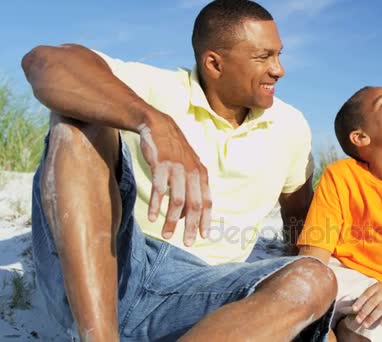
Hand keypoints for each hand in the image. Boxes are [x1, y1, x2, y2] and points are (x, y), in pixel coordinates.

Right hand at [138, 112, 211, 246]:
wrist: (158, 126)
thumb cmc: (173, 151)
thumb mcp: (188, 167)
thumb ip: (191, 188)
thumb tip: (187, 214)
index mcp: (201, 174)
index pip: (207, 201)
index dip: (206, 219)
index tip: (203, 236)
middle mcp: (192, 172)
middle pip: (194, 204)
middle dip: (191, 226)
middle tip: (187, 243)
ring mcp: (176, 168)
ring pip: (177, 200)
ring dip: (172, 220)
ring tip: (166, 235)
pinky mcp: (161, 165)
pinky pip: (159, 189)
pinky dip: (156, 205)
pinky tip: (152, 217)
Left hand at [351, 282, 381, 328]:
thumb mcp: (376, 289)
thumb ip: (367, 296)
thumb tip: (356, 308)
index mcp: (376, 287)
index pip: (367, 294)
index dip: (360, 302)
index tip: (354, 309)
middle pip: (373, 302)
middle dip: (364, 312)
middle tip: (358, 320)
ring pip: (381, 308)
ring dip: (372, 317)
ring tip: (366, 324)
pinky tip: (381, 324)